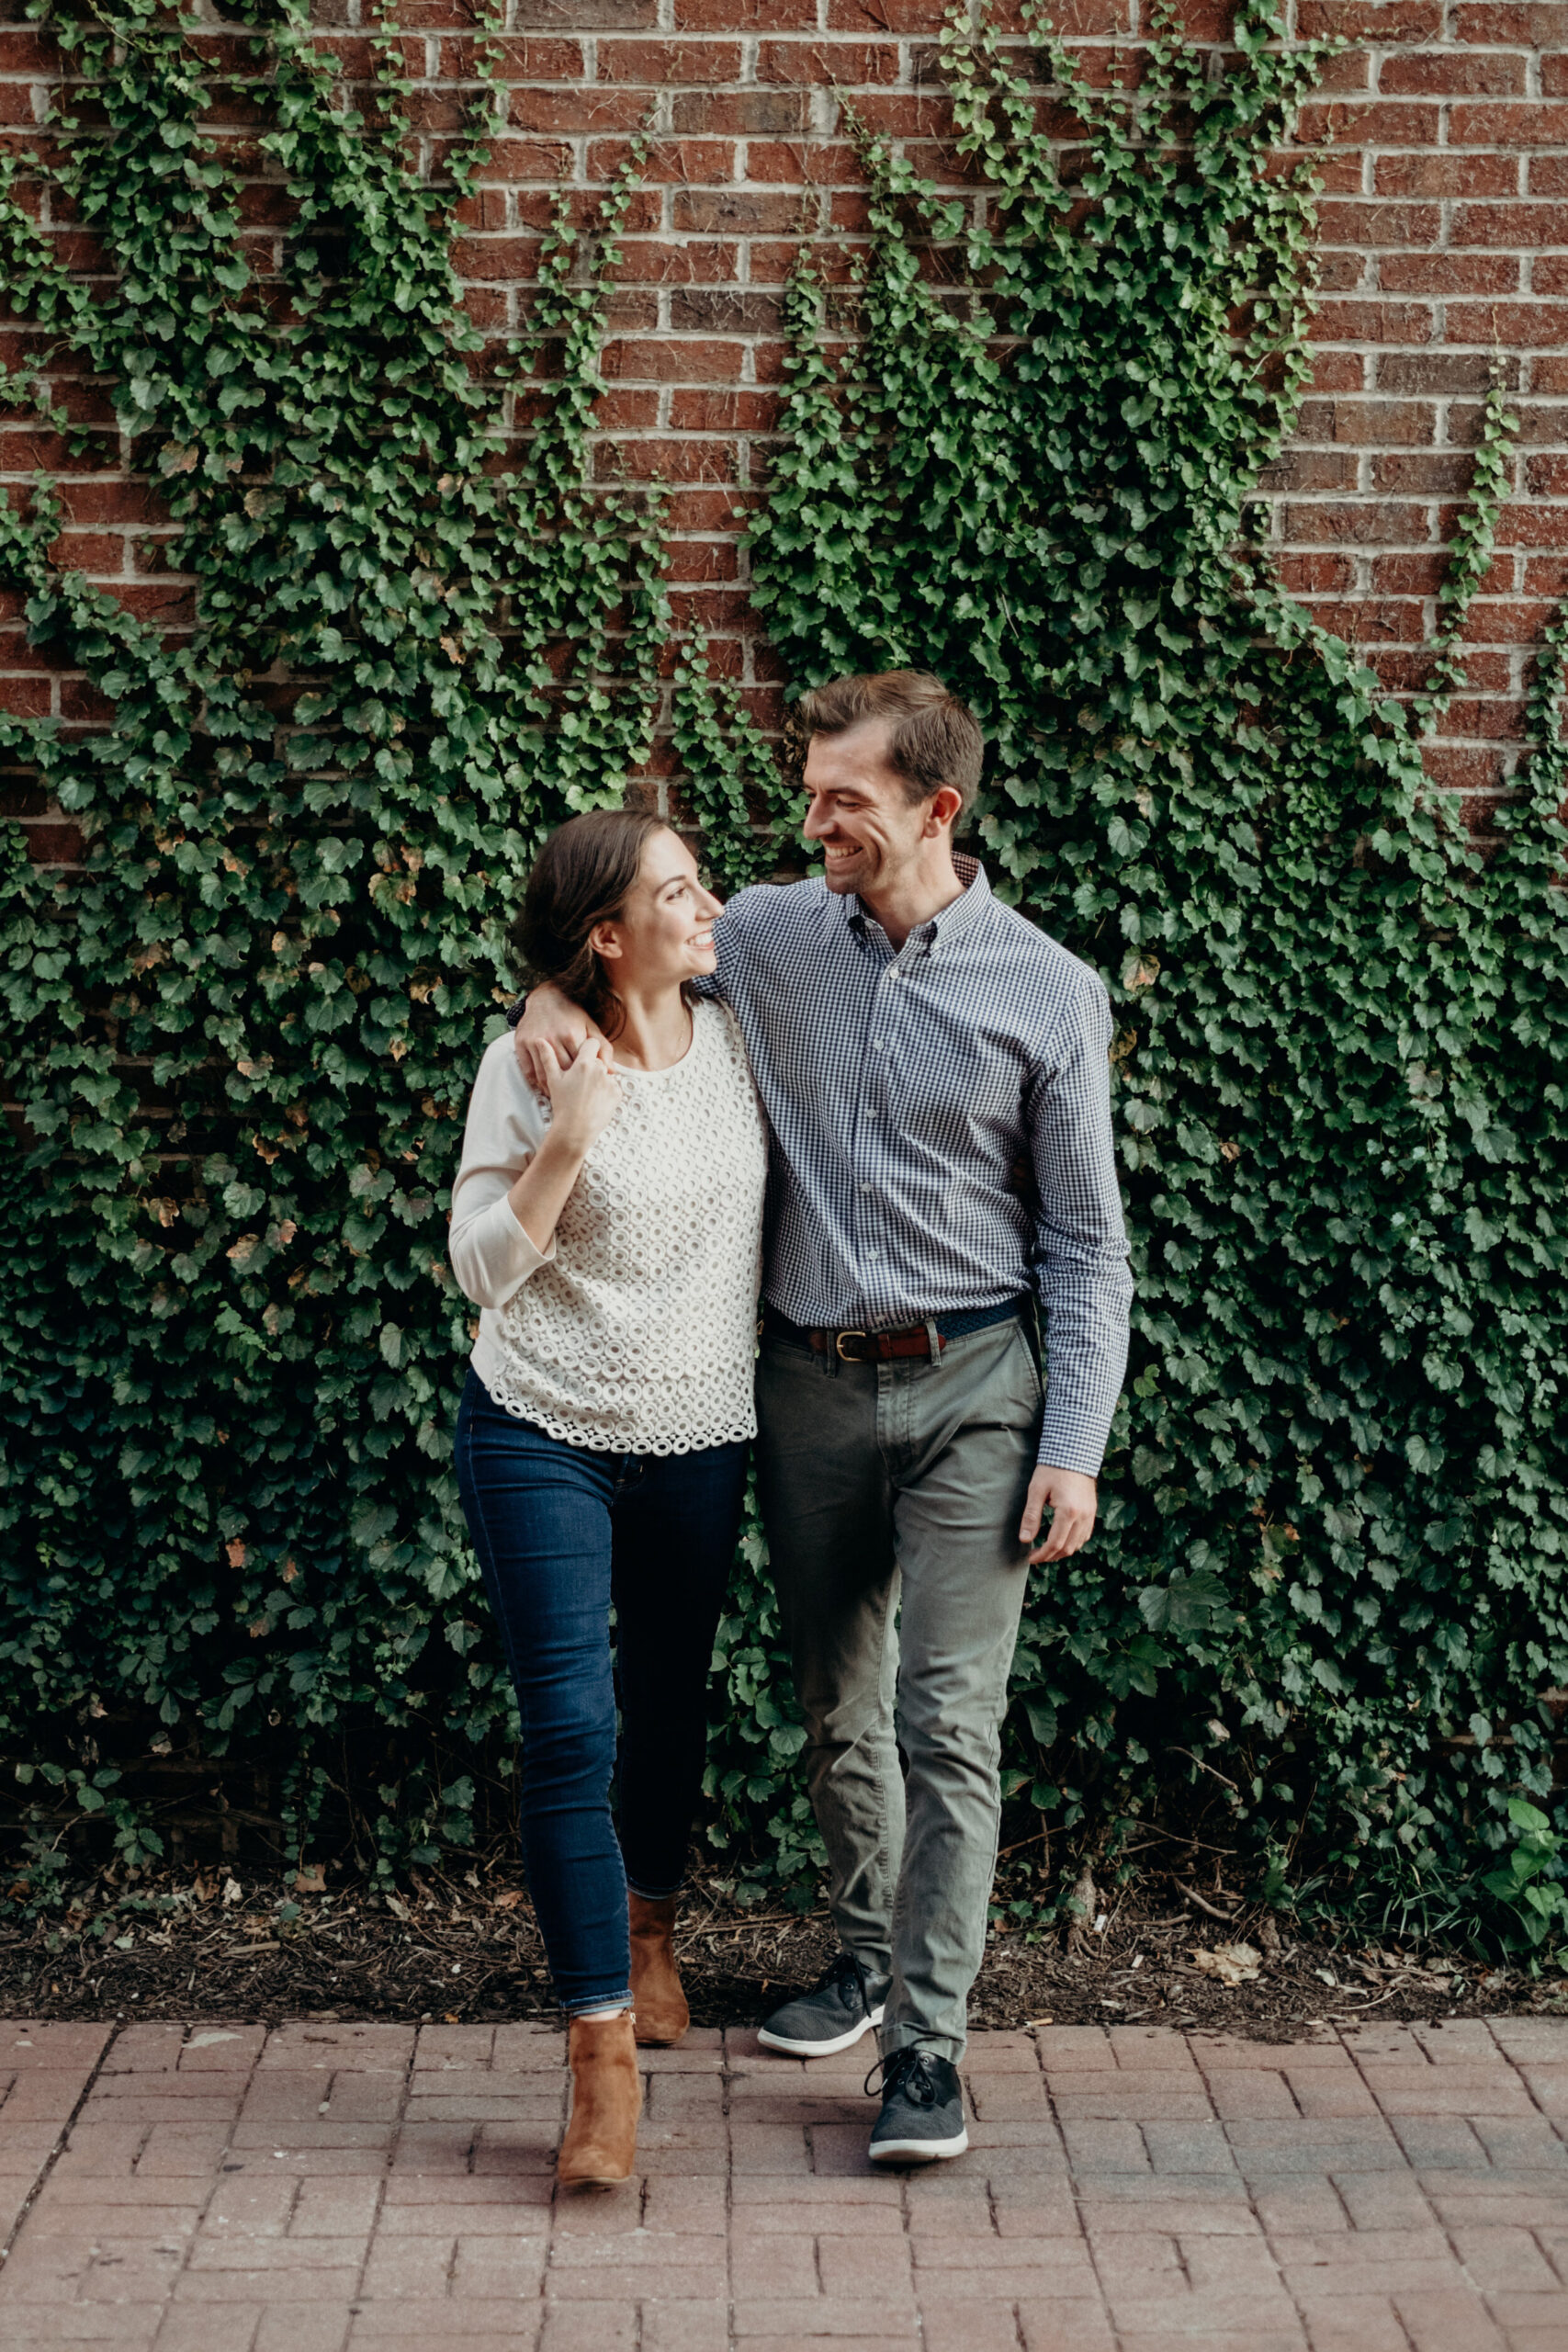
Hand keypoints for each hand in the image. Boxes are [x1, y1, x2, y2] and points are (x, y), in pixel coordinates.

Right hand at [515, 983, 598, 1091]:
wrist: (546, 998)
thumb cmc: (571, 1014)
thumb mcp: (591, 1027)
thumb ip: (603, 1048)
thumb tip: (612, 1071)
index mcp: (572, 1035)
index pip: (580, 1066)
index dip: (584, 1079)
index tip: (586, 1087)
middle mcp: (553, 1039)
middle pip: (562, 1072)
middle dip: (569, 1085)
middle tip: (573, 1097)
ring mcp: (535, 1041)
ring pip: (543, 1074)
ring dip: (550, 1089)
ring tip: (557, 1096)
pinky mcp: (521, 1044)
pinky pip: (528, 1070)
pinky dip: (535, 1082)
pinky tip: (542, 1087)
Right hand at [538, 1036, 620, 1156]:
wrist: (575, 1129)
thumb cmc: (562, 1104)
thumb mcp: (553, 1079)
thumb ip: (548, 1057)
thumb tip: (540, 1040)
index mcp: (584, 1063)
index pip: (592, 1043)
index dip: (587, 1048)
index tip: (582, 1055)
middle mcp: (599, 1070)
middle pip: (598, 1060)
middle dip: (591, 1067)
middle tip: (579, 1082)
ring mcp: (610, 1082)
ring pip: (605, 1073)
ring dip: (598, 1079)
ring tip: (586, 1094)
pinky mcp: (617, 1094)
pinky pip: (613, 1086)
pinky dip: (606, 1091)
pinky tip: (594, 1100)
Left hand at [1020, 1466, 1096, 1563]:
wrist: (1074, 1454)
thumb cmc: (1052, 1469)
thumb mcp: (1036, 1490)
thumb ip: (1031, 1516)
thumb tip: (1024, 1539)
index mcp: (1068, 1512)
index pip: (1055, 1543)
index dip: (1041, 1554)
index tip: (1029, 1558)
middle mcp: (1083, 1516)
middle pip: (1067, 1548)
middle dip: (1050, 1556)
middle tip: (1035, 1556)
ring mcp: (1090, 1515)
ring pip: (1077, 1545)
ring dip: (1061, 1552)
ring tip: (1045, 1551)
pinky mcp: (1092, 1512)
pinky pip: (1084, 1536)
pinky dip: (1073, 1543)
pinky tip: (1061, 1541)